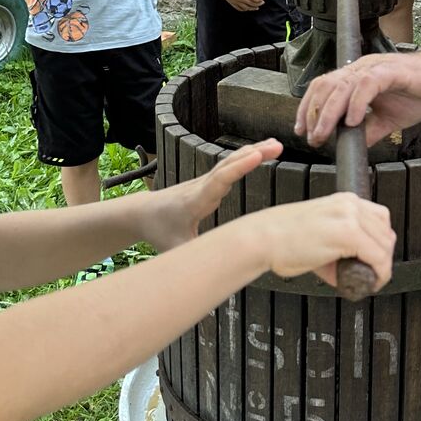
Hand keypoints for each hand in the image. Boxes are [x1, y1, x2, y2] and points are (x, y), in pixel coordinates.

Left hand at [140, 139, 282, 250]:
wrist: (144, 213)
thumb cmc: (160, 231)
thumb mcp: (176, 249)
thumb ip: (196, 258)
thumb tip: (218, 274)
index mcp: (195, 201)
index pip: (218, 181)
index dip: (238, 168)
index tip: (256, 156)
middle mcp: (201, 187)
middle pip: (229, 166)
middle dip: (253, 154)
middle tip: (277, 147)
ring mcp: (205, 182)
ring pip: (230, 163)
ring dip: (253, 152)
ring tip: (276, 145)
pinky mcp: (208, 182)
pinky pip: (229, 167)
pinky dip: (246, 158)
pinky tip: (259, 152)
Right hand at [215, 0, 263, 11]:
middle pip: (252, 4)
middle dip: (258, 4)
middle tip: (262, 2)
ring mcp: (235, 1)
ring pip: (246, 8)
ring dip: (252, 8)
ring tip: (256, 7)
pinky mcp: (231, 2)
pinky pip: (239, 9)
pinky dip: (244, 9)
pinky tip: (247, 8)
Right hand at [258, 193, 395, 290]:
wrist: (263, 239)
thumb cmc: (283, 239)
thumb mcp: (320, 233)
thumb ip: (340, 245)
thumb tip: (354, 265)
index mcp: (344, 201)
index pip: (380, 220)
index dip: (381, 244)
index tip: (374, 261)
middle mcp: (350, 205)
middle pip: (386, 233)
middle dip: (383, 258)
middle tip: (371, 274)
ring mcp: (350, 217)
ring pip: (385, 246)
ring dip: (381, 267)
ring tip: (367, 279)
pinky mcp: (348, 234)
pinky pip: (378, 258)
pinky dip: (379, 274)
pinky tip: (368, 282)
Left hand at [295, 46, 420, 147]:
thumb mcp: (388, 119)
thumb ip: (369, 131)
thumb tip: (350, 147)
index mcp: (358, 76)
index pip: (322, 88)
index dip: (308, 109)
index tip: (304, 132)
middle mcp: (362, 68)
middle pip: (325, 86)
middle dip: (313, 114)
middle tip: (313, 138)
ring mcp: (376, 68)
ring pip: (342, 86)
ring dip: (329, 112)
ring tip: (326, 134)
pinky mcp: (392, 71)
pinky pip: (367, 85)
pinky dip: (356, 103)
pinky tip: (354, 122)